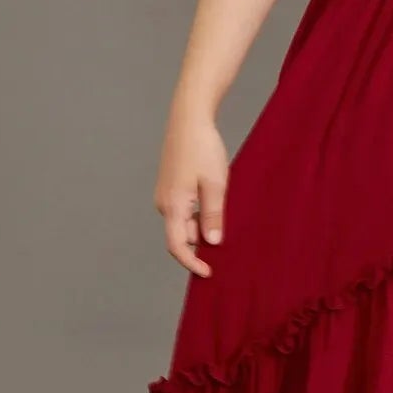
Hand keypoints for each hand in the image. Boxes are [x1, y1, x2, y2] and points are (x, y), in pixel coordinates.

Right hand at [154, 109, 229, 274]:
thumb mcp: (216, 184)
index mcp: (173, 205)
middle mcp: (164, 203)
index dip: (191, 263)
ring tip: (225, 208)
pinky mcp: (170, 186)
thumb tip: (212, 243)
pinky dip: (198, 212)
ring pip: (184, 221)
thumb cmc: (203, 149)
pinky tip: (215, 198)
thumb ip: (213, 216)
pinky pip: (184, 209)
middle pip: (182, 234)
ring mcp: (165, 194)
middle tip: (229, 237)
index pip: (177, 246)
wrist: (189, 119)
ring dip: (202, 223)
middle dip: (202, 241)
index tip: (208, 272)